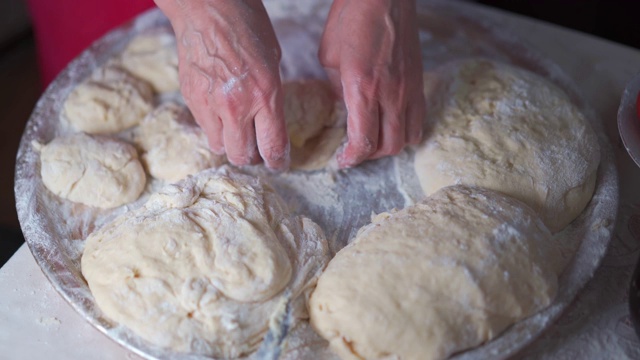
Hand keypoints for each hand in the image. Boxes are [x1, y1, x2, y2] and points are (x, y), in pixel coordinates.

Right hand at [155, 0, 288, 169]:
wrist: (206, 6)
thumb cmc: (246, 26)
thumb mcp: (273, 63)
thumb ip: (271, 98)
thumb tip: (269, 124)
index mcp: (265, 95)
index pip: (272, 147)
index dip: (278, 162)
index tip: (279, 164)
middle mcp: (236, 106)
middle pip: (243, 156)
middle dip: (253, 157)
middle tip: (258, 149)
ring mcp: (209, 104)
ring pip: (220, 147)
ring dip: (231, 144)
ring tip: (238, 130)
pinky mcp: (190, 99)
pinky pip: (204, 128)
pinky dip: (214, 127)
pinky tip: (220, 111)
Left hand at [319, 0, 424, 167]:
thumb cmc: (352, 19)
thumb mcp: (329, 57)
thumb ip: (337, 88)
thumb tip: (345, 105)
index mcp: (363, 89)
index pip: (363, 142)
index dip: (351, 159)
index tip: (342, 160)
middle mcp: (390, 94)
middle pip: (388, 147)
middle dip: (369, 156)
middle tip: (355, 151)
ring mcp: (409, 89)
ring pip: (409, 137)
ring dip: (391, 145)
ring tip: (375, 140)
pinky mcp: (419, 82)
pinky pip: (420, 118)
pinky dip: (407, 130)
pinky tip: (393, 123)